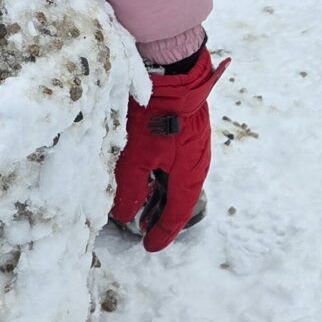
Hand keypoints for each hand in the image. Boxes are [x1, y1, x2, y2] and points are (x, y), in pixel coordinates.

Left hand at [111, 46, 229, 251]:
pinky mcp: (186, 131)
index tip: (149, 247)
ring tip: (140, 202)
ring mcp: (193, 146)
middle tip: (142, 228)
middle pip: (178, 199)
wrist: (173, 74)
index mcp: (189, 177)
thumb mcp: (137, 157)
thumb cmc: (155, 117)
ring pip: (175, 180)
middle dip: (159, 215)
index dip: (161, 233)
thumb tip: (125, 216)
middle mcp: (196, 165)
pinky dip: (159, 174)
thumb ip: (131, 189)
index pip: (176, 214)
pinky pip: (174, 163)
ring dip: (158, 194)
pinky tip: (145, 171)